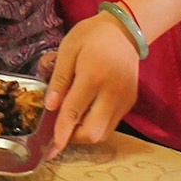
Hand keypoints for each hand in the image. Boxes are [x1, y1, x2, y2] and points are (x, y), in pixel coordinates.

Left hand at [43, 13, 140, 152]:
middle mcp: (112, 92)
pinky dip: (97, 125)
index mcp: (93, 77)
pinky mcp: (130, 101)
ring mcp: (124, 99)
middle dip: (74, 138)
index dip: (61, 133)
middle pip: (93, 132)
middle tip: (60, 130)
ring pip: (104, 133)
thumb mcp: (68, 50)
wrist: (124, 30)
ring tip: (72, 122)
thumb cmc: (91, 36)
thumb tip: (50, 106)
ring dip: (85, 134)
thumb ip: (59, 79)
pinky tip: (87, 113)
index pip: (74, 112)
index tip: (51, 150)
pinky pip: (112, 123)